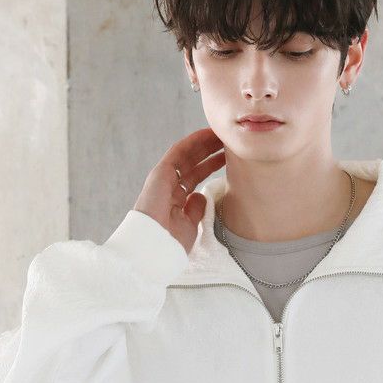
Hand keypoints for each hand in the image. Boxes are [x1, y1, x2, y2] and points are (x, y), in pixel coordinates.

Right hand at [134, 128, 225, 254]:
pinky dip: (192, 142)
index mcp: (175, 200)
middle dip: (209, 152)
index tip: (227, 157)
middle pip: (192, 164)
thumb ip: (195, 209)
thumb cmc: (171, 243)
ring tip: (221, 135)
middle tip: (228, 141)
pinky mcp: (160, 173)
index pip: (194, 177)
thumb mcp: (189, 225)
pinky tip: (207, 134)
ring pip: (186, 156)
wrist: (155, 247)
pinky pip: (178, 153)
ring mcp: (163, 179)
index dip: (210, 165)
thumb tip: (201, 196)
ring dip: (203, 144)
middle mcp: (168, 187)